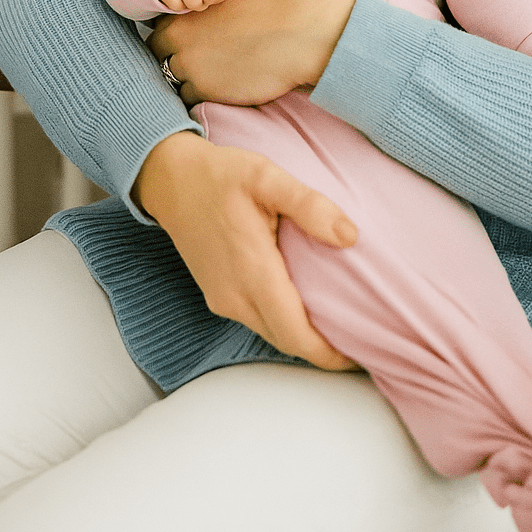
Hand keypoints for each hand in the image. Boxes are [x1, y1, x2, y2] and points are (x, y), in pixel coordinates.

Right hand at [133, 131, 360, 370]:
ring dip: (305, 339)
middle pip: (287, 341)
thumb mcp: (266, 177)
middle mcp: (235, 296)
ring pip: (272, 334)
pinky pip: (259, 322)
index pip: (296, 334)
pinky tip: (307, 309)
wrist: (168, 179)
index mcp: (252, 272)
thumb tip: (350, 237)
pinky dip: (287, 325)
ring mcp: (223, 299)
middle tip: (363, 345)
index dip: (330, 353)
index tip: (362, 356)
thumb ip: (309, 205)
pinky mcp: (218, 295)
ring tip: (342, 329)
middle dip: (325, 352)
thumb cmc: (219, 175)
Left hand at [148, 0, 356, 106]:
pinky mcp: (210, 91)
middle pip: (159, 49)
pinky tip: (221, 81)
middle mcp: (180, 38)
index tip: (192, 26)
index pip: (159, 20)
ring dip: (186, 72)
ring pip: (171, 75)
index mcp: (183, 6)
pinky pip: (188, 96)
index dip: (175, 23)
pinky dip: (199, 91)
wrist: (308, 29)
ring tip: (212, 67)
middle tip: (200, 48)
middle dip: (174, 49)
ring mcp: (192, 68)